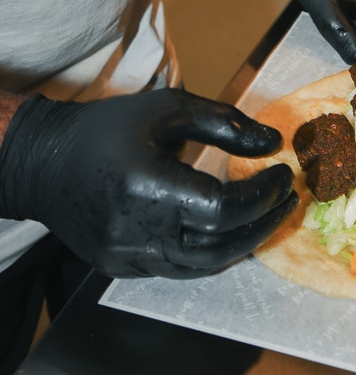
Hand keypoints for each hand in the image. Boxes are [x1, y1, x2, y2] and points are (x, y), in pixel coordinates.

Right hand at [0, 89, 296, 278]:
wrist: (46, 161)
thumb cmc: (110, 127)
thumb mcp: (170, 108)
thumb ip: (225, 123)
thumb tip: (274, 141)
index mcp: (147, 184)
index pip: (222, 208)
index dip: (261, 195)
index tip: (282, 174)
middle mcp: (136, 228)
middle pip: (219, 243)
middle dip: (263, 221)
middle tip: (288, 198)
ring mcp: (126, 254)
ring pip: (201, 264)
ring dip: (243, 242)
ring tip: (269, 214)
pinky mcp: (121, 266)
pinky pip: (177, 269)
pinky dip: (211, 253)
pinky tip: (231, 229)